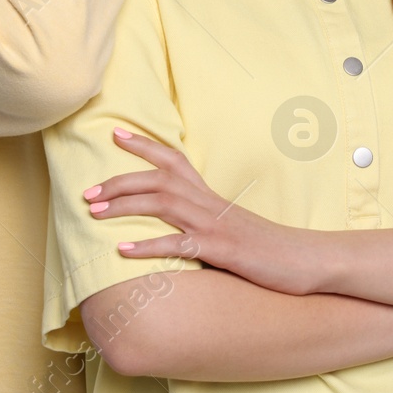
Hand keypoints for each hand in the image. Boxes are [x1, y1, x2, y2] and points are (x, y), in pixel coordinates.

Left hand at [83, 127, 323, 295]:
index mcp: (212, 196)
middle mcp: (211, 203)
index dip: (144, 145)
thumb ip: (204, 221)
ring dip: (126, 205)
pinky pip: (180, 245)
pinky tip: (123, 251)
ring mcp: (216, 225)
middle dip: (119, 181)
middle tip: (86, 190)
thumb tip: (177, 225)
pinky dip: (149, 246)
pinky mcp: (222, 251)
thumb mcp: (231, 228)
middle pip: (159, 179)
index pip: (175, 160)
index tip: (115, 133)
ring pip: (164, 204)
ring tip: (95, 212)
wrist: (306, 259)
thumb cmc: (267, 247)